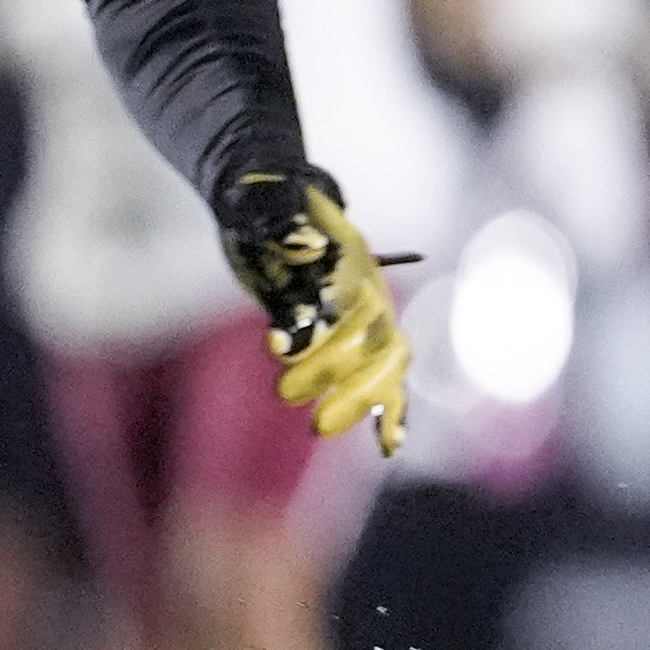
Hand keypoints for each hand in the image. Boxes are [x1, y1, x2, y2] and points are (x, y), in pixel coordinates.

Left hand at [217, 169, 409, 452]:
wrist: (266, 208)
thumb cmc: (260, 203)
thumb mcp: (260, 203)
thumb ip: (279, 219)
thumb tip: (302, 247)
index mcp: (352, 259)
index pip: (357, 303)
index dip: (323, 330)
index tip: (273, 341)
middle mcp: (368, 291)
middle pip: (376, 340)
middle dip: (335, 372)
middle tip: (285, 394)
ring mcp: (366, 318)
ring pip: (386, 365)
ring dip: (360, 399)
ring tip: (320, 427)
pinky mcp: (352, 340)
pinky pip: (384, 380)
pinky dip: (390, 413)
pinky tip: (388, 446)